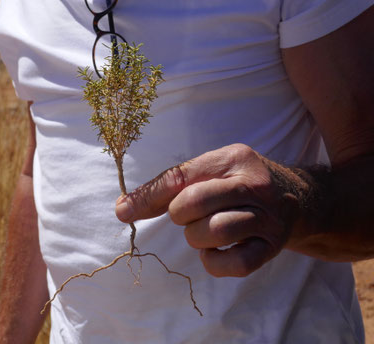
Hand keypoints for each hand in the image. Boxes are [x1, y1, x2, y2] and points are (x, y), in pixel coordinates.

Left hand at [115, 143, 309, 276]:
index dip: (149, 196)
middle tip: (187, 216)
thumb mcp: (211, 172)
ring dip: (197, 238)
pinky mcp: (273, 246)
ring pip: (215, 232)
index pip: (181, 176)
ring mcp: (268, 217)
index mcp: (233, 158)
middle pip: (195, 202)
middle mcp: (254, 184)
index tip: (123, 211)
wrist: (298, 200)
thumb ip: (169, 187)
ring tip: (203, 232)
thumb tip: (123, 209)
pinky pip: (236, 264)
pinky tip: (215, 252)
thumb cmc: (239, 185)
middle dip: (179, 215)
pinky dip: (215, 263)